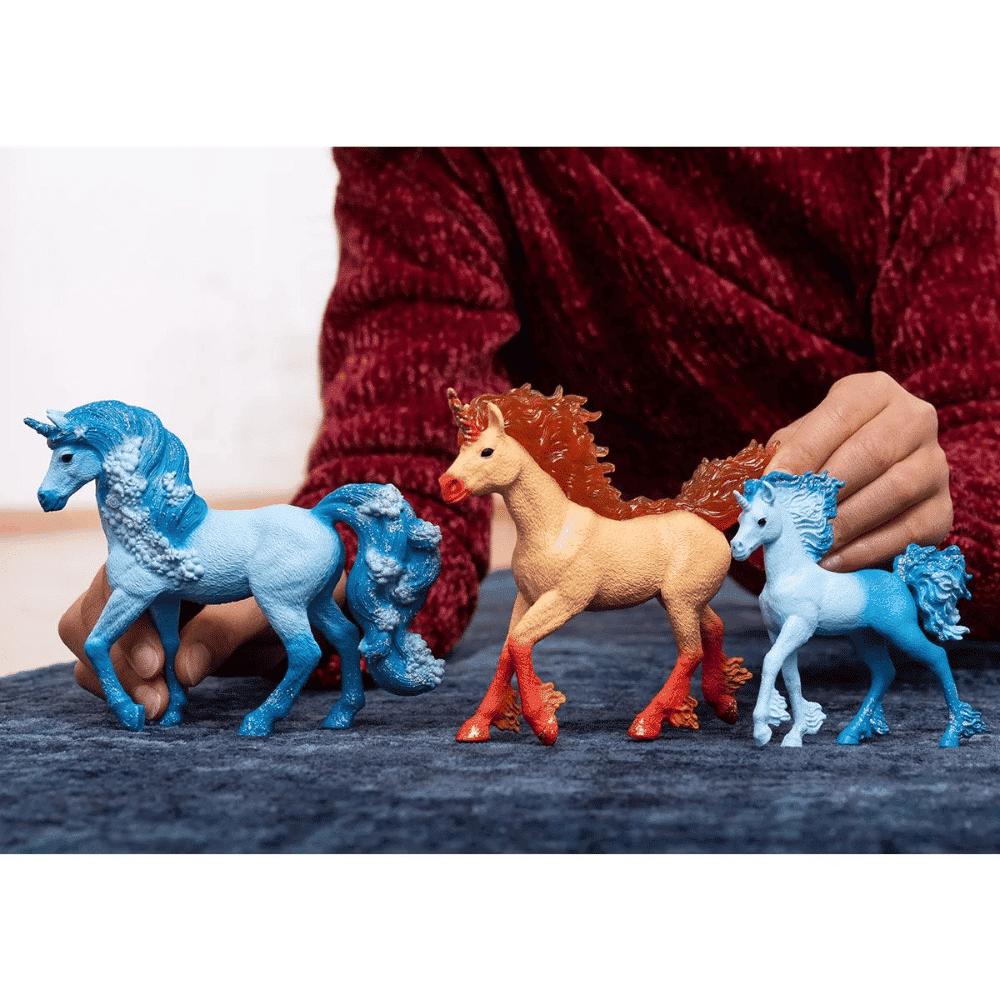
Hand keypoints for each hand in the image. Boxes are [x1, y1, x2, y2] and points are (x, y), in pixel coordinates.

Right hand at [60, 565, 273, 719]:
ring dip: (116, 684)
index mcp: (161, 558)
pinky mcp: (126, 651)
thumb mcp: (256, 612)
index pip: (120, 587)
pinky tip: (155, 709)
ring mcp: (124, 618)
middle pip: (89, 621)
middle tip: (158, 704)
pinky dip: (121, 693)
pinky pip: (99, 672)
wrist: (272, 620)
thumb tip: (183, 672)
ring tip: (160, 710)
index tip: (156, 667)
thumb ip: (221, 634)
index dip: (133, 629)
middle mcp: (132, 583)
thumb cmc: (268, 600)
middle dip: (122, 666)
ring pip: (90, 649)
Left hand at [764, 371, 951, 571]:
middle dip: (827, 490)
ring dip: (847, 523)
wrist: (867, 484)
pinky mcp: (943, 509)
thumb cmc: (825, 457)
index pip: (839, 416)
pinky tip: (834, 561)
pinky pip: (910, 531)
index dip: (805, 451)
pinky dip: (867, 550)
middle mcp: (915, 419)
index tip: (774, 482)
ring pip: (896, 490)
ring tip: (811, 544)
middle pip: (872, 453)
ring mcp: (935, 464)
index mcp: (874, 392)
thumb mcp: (803, 443)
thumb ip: (785, 455)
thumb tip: (765, 486)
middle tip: (793, 520)